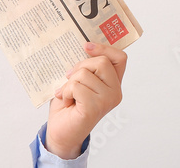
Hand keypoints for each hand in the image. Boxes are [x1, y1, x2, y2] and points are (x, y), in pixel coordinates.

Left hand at [45, 42, 126, 159]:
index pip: (120, 58)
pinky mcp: (94, 107)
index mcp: (113, 83)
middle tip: (70, 78)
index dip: (105, 48)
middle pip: (101, 61)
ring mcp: (107, 100)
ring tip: (68, 94)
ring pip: (85, 73)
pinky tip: (67, 101)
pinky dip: (66, 91)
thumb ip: (86, 66)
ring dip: (70, 82)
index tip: (86, 46)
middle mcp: (115, 92)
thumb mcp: (79, 80)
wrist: (60, 132)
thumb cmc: (69, 105)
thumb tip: (83, 46)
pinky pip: (77, 86)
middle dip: (80, 66)